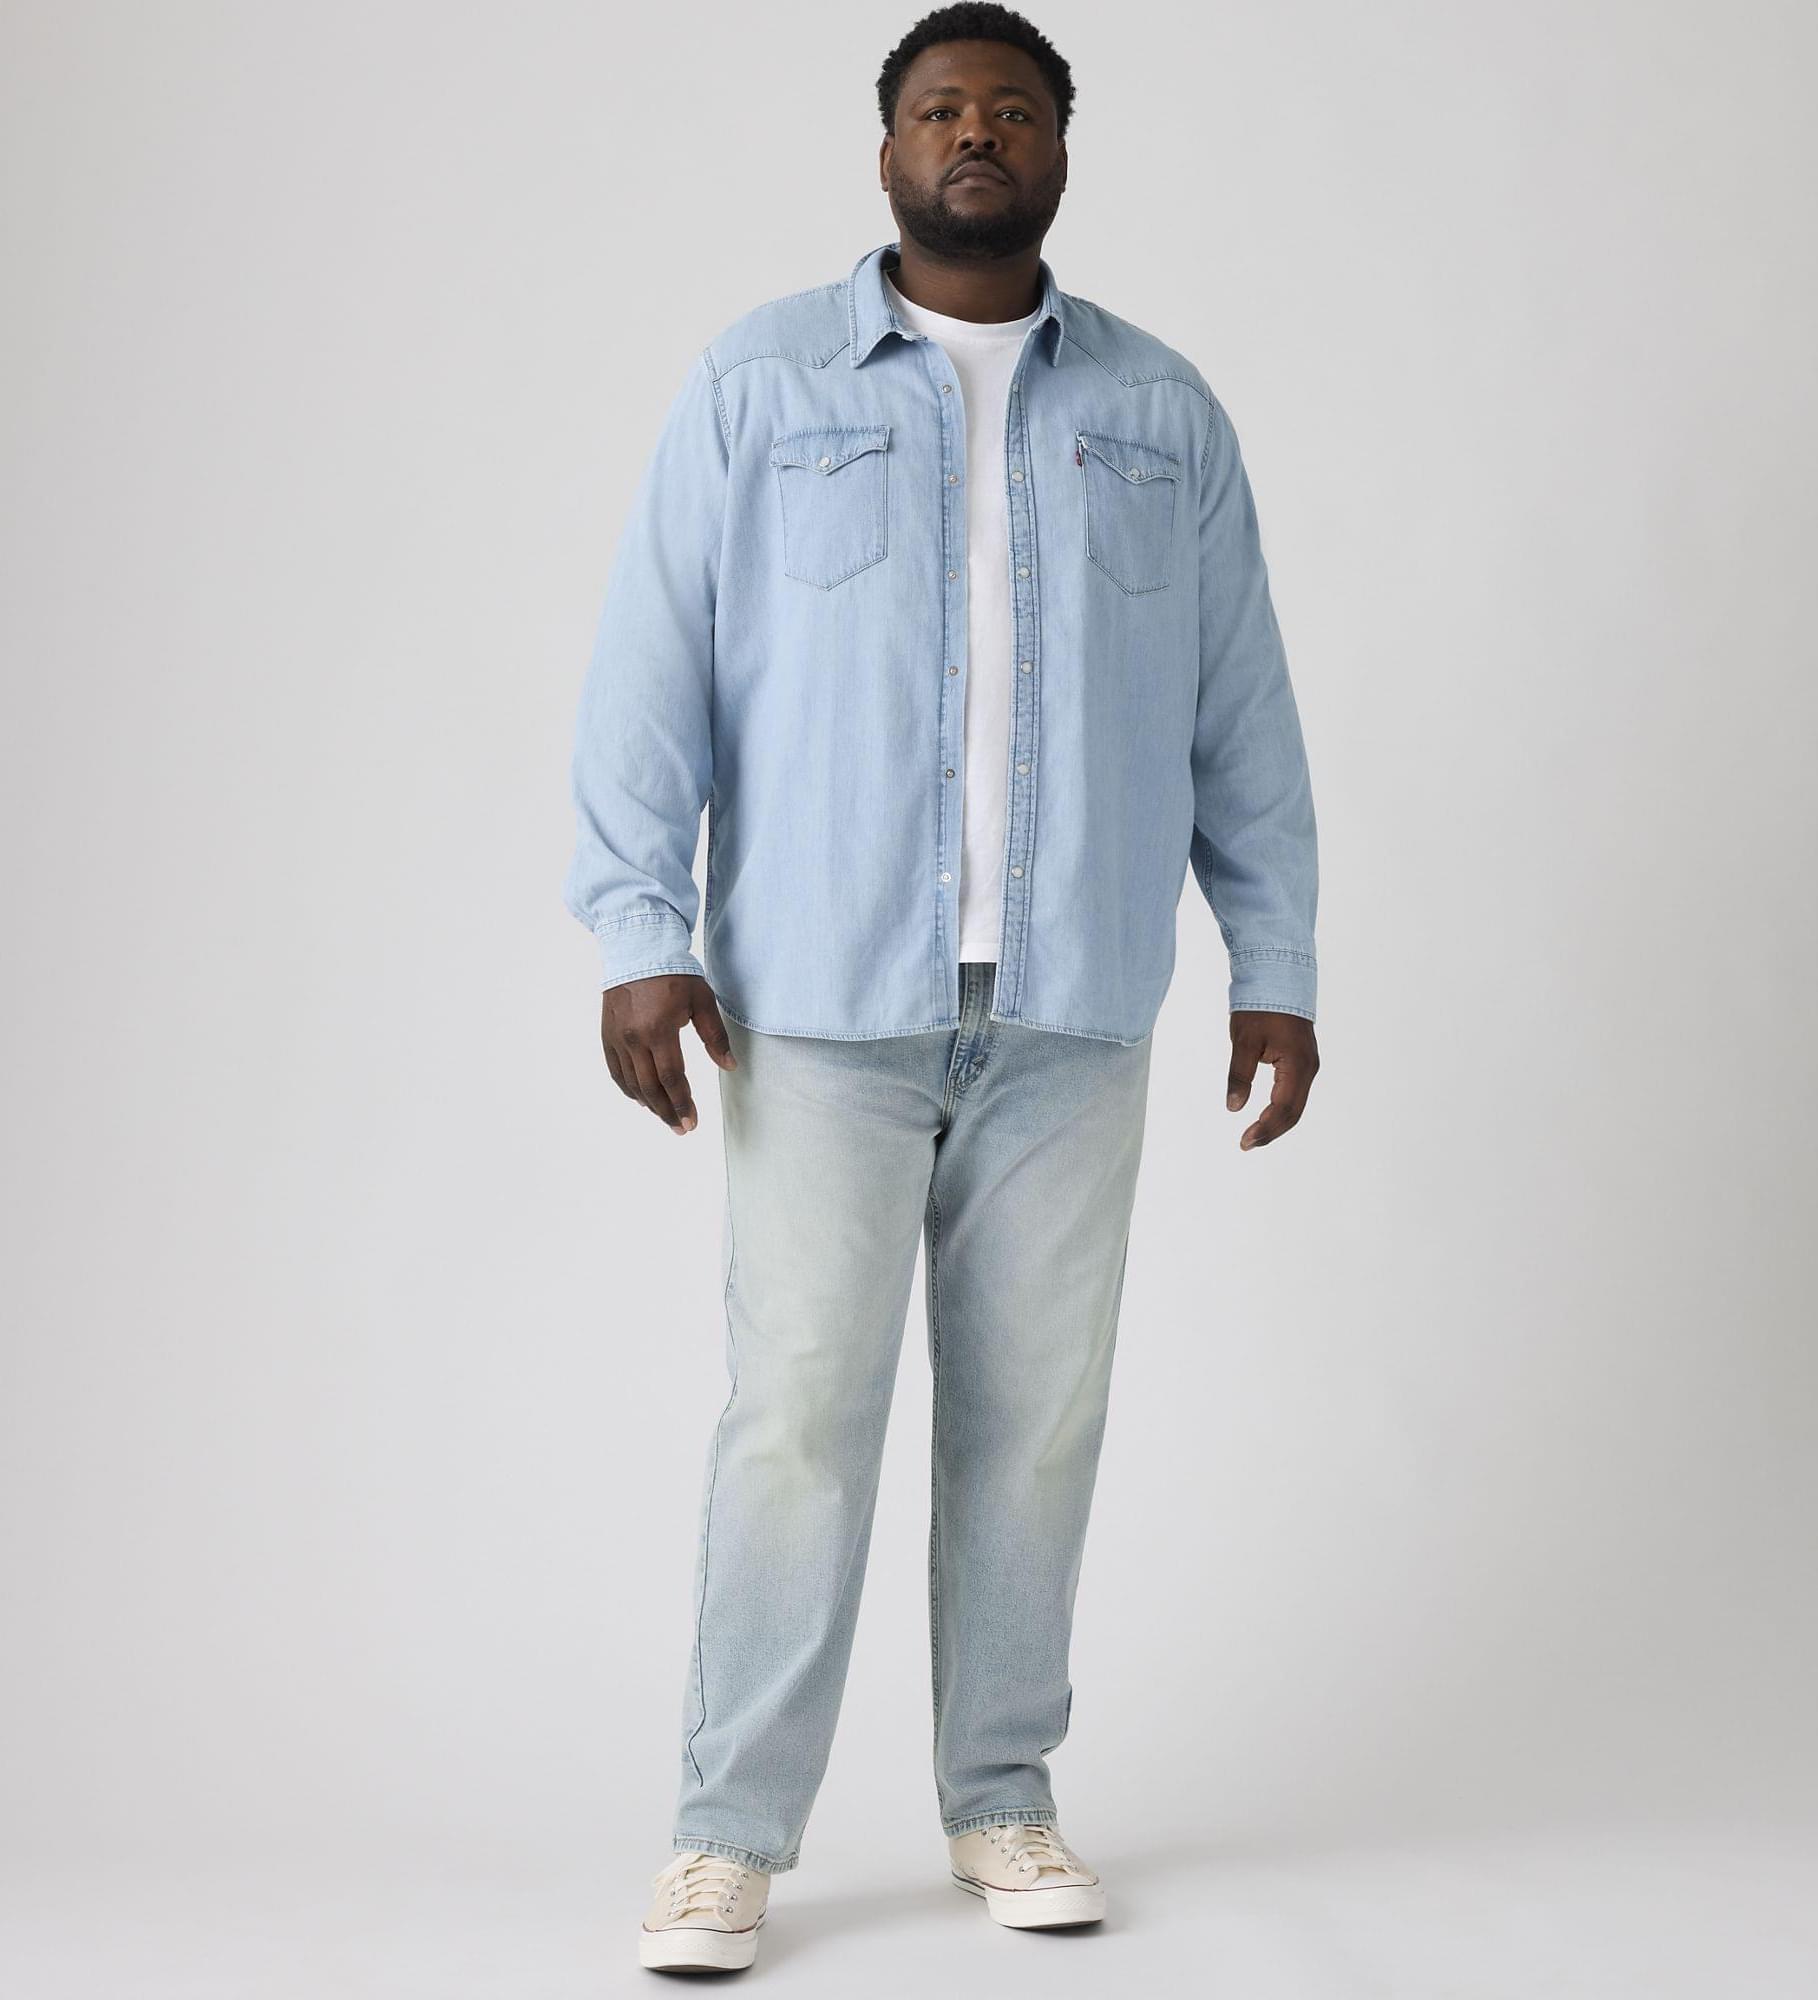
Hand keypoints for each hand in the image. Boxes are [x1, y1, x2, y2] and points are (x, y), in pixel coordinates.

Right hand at [600, 974, 736, 1134]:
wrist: (636, 949)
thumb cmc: (673, 972)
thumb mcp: (702, 1000)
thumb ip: (715, 1036)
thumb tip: (730, 1066)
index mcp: (659, 1030)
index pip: (672, 1078)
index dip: (683, 1103)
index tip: (692, 1122)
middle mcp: (634, 1038)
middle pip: (650, 1088)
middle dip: (667, 1111)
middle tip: (682, 1128)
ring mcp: (617, 1038)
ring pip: (632, 1083)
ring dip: (649, 1104)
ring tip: (665, 1117)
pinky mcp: (607, 1035)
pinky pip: (616, 1071)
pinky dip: (628, 1089)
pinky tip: (641, 1099)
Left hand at [1226, 1010, 1318, 1150]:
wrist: (1278, 978)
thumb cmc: (1260, 1007)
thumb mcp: (1244, 1041)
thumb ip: (1239, 1075)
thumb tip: (1234, 1107)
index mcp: (1297, 1065)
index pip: (1283, 1109)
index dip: (1265, 1129)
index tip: (1244, 1141)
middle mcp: (1308, 1068)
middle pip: (1293, 1112)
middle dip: (1270, 1131)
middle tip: (1246, 1144)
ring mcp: (1308, 1065)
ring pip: (1295, 1104)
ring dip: (1276, 1122)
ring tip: (1253, 1135)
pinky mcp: (1302, 1061)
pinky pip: (1295, 1093)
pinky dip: (1280, 1109)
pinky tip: (1265, 1116)